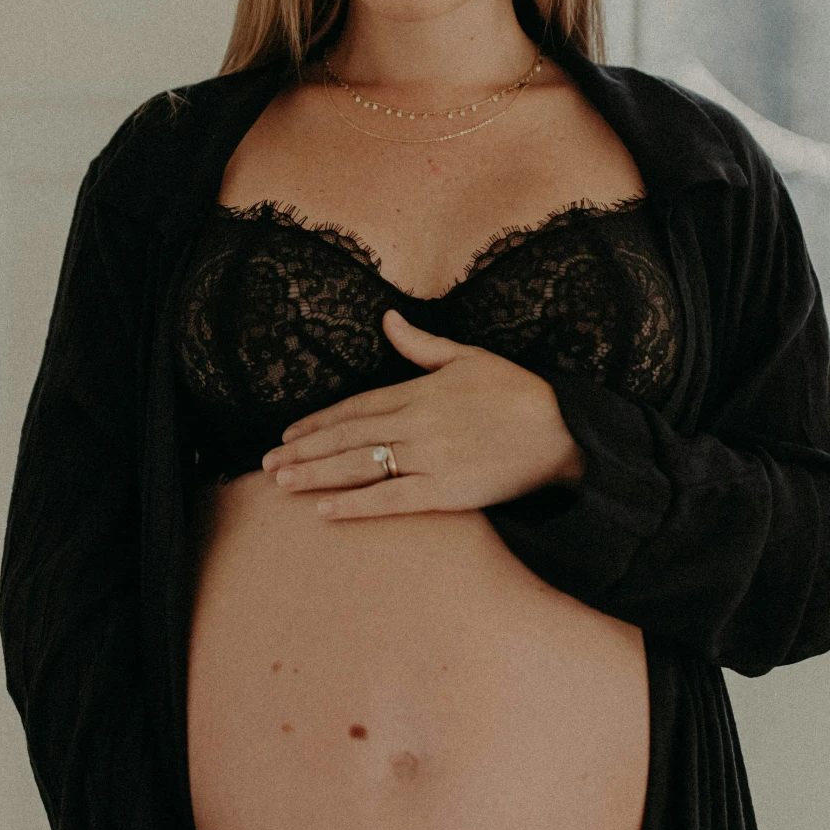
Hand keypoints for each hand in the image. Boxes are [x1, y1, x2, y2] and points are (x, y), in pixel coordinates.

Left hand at [262, 308, 585, 518]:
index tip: (288, 433)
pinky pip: (391, 499)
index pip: (355, 407)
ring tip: (281, 483)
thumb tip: (389, 319)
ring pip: (359, 466)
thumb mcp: (469, 357)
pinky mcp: (447, 492)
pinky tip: (325, 510)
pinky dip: (356, 505)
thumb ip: (422, 344)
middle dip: (303, 451)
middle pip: (347, 437)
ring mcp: (430, 459)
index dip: (317, 422)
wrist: (563, 429)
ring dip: (316, 475)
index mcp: (419, 391)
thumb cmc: (518, 392)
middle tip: (266, 463)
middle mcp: (417, 424)